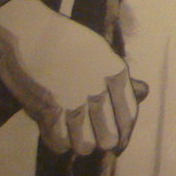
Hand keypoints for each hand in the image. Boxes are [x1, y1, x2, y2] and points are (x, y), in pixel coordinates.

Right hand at [0, 0, 138, 153]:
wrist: (29, 31)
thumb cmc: (66, 41)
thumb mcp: (100, 52)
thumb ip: (119, 76)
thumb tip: (145, 93)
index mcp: (115, 72)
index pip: (129, 115)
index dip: (125, 132)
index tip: (120, 141)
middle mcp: (98, 88)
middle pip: (109, 135)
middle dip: (104, 141)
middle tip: (97, 142)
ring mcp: (73, 101)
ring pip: (85, 144)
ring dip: (82, 145)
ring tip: (79, 141)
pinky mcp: (47, 109)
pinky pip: (59, 142)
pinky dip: (60, 144)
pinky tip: (61, 139)